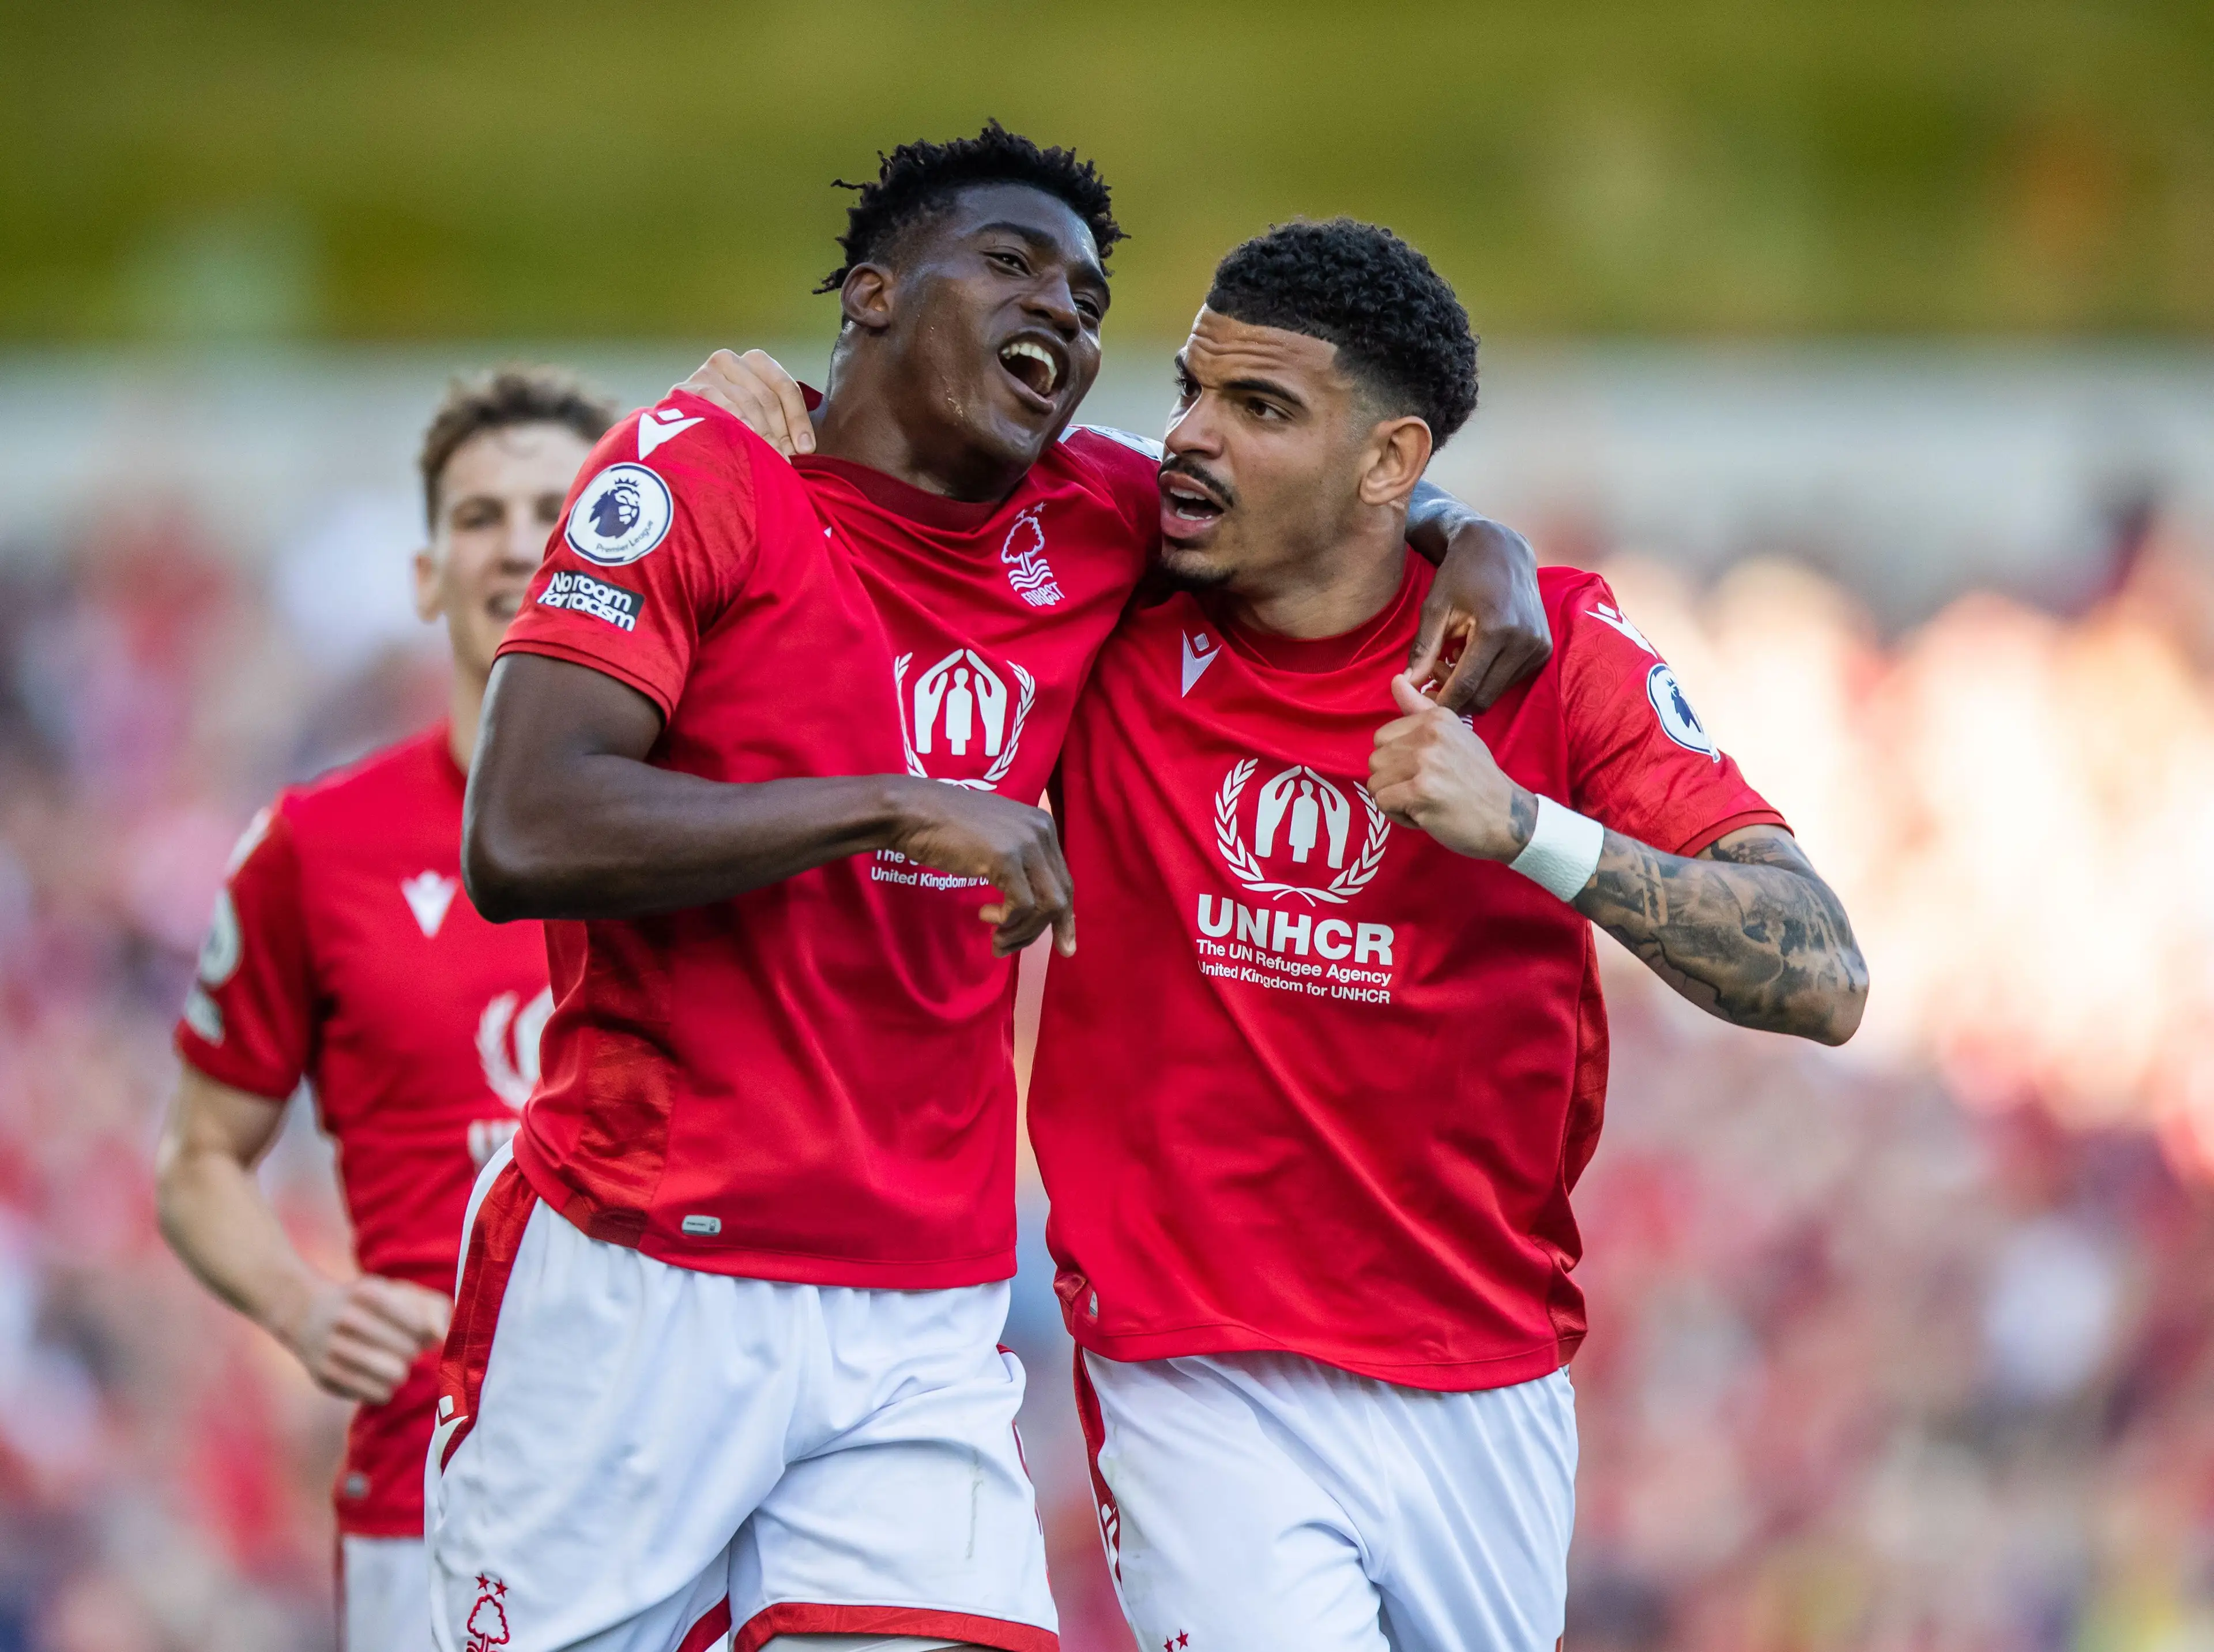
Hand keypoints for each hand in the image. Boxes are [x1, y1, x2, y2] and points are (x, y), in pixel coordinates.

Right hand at [279, 1276, 451, 1404]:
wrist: (307, 1314)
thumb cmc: (369, 1304)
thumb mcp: (400, 1292)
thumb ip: (432, 1308)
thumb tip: (439, 1337)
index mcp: (368, 1292)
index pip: (419, 1324)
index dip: (426, 1332)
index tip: (422, 1331)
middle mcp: (345, 1319)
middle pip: (409, 1351)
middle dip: (412, 1350)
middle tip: (402, 1345)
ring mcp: (331, 1349)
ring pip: (395, 1376)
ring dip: (400, 1370)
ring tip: (391, 1360)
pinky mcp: (325, 1377)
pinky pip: (377, 1395)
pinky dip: (384, 1388)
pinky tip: (374, 1375)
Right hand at [672, 349, 814, 456]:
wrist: (676, 425)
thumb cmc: (728, 420)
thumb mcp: (759, 414)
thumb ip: (781, 421)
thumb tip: (805, 448)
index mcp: (754, 361)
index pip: (784, 387)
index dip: (798, 419)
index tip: (806, 448)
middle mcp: (730, 360)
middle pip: (766, 397)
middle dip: (780, 432)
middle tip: (786, 460)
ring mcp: (707, 372)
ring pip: (746, 402)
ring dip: (762, 434)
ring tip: (770, 459)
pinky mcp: (688, 388)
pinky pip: (719, 405)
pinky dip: (735, 424)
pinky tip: (744, 442)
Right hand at [881, 779, 1075, 957]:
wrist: (914, 811)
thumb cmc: (946, 827)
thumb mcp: (996, 841)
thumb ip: (1020, 863)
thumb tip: (1035, 903)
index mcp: (1043, 825)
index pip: (1064, 880)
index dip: (1064, 917)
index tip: (1063, 946)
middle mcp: (1042, 832)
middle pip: (1061, 895)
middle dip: (1043, 930)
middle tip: (1013, 948)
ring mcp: (1026, 843)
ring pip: (1047, 905)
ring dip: (1022, 932)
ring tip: (997, 939)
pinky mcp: (1006, 857)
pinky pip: (1022, 905)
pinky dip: (1007, 921)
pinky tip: (986, 915)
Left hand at [1369, 674, 1535, 861]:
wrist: (1506, 818)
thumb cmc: (1476, 780)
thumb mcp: (1454, 736)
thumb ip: (1421, 710)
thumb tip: (1396, 679)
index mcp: (1437, 719)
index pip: (1382, 737)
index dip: (1397, 762)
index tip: (1425, 772)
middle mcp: (1431, 734)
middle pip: (1376, 760)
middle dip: (1394, 782)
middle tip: (1426, 790)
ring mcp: (1426, 762)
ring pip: (1375, 783)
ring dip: (1395, 800)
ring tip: (1425, 802)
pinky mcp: (1421, 791)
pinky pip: (1382, 802)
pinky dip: (1399, 816)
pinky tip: (1424, 816)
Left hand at [1407, 516, 1550, 713]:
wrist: (1501, 549)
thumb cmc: (1461, 573)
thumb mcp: (1435, 606)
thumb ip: (1423, 647)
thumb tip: (1409, 684)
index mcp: (1496, 629)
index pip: (1466, 685)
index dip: (1441, 701)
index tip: (1420, 705)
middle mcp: (1524, 641)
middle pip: (1483, 696)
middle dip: (1455, 696)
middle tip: (1436, 673)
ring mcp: (1538, 647)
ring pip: (1497, 692)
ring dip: (1472, 688)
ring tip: (1453, 658)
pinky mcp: (1544, 650)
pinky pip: (1510, 681)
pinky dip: (1489, 678)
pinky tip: (1475, 656)